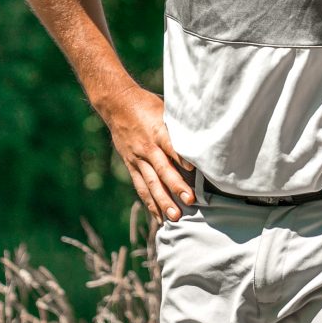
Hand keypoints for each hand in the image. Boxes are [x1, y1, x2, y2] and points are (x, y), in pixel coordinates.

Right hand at [106, 90, 193, 221]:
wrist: (117, 104)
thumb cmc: (148, 105)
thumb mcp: (166, 109)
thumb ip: (181, 125)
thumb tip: (204, 134)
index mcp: (158, 130)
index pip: (171, 144)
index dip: (181, 156)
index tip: (193, 168)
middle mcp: (147, 147)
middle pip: (162, 169)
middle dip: (176, 186)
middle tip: (190, 200)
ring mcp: (137, 158)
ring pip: (150, 183)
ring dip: (163, 201)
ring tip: (175, 217)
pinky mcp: (131, 165)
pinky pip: (141, 186)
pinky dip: (150, 203)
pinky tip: (159, 217)